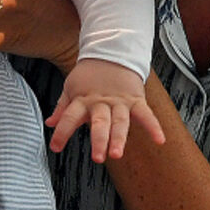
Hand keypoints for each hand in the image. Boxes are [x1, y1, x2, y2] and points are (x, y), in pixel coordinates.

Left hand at [45, 58, 164, 162]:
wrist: (111, 52)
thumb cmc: (90, 74)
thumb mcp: (71, 88)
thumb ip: (62, 108)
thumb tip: (50, 123)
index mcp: (83, 100)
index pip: (69, 117)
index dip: (62, 132)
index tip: (55, 147)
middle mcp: (101, 102)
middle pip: (100, 122)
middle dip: (99, 140)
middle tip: (98, 157)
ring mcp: (119, 101)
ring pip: (120, 121)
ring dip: (119, 138)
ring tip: (118, 154)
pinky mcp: (135, 99)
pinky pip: (145, 114)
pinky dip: (154, 126)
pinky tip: (160, 140)